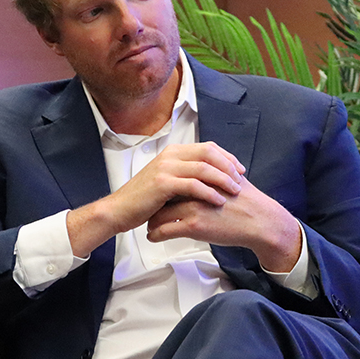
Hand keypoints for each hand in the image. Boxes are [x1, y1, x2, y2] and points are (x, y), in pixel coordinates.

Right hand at [67, 142, 245, 255]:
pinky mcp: (163, 184)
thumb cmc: (144, 200)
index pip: (207, 147)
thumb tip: (210, 176)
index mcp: (173, 152)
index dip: (227, 157)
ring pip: (204, 168)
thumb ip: (185, 174)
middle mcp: (170, 156)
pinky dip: (209, 192)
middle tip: (240, 180)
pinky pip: (194, 185)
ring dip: (223, 180)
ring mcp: (166, 168)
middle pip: (209, 153)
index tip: (239, 169)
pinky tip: (218, 201)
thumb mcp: (167, 180)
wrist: (119, 210)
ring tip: (234, 191)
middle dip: (228, 166)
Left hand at [146, 177, 301, 272]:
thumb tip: (205, 175)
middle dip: (153, 204)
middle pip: (162, 194)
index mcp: (201, 176)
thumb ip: (213, 175)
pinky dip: (155, 234)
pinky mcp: (193, 225)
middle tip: (149, 210)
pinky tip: (153, 237)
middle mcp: (193, 189)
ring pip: (159, 213)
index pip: (172, 178)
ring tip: (149, 225)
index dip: (162, 187)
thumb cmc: (248, 203)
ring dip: (151, 221)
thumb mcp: (230, 179)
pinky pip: (164, 230)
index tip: (156, 195)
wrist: (260, 221)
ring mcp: (192, 207)